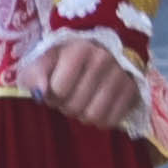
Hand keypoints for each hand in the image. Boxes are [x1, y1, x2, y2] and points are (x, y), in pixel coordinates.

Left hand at [28, 30, 148, 132]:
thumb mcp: (46, 57)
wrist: (105, 47)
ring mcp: (121, 75)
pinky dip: (101, 119)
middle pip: (75, 105)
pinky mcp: (133, 90)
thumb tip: (40, 93)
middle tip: (67, 97)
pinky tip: (96, 106)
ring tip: (81, 102)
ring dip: (82, 114)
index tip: (53, 88)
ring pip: (93, 116)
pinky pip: (111, 120)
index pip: (58, 90)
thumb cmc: (68, 55)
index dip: (51, 94)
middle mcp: (103, 60)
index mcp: (79, 49)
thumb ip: (35, 73)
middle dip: (65, 105)